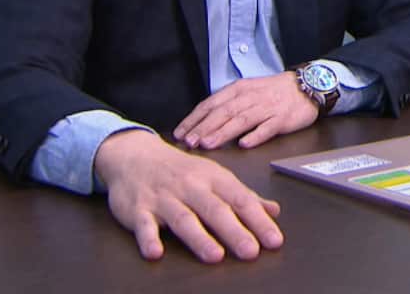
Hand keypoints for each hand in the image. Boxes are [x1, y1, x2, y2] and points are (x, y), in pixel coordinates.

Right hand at [93, 129, 282, 262]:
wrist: (135, 154)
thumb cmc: (181, 170)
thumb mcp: (215, 176)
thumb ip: (244, 196)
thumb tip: (274, 211)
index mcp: (213, 178)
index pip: (240, 200)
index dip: (258, 221)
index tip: (274, 240)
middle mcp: (191, 187)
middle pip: (214, 209)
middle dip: (234, 231)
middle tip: (251, 251)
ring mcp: (164, 198)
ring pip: (183, 218)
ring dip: (199, 237)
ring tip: (215, 255)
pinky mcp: (138, 209)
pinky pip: (143, 225)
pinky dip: (148, 238)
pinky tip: (155, 253)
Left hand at [173, 71, 318, 149]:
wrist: (305, 86)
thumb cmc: (272, 92)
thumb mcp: (246, 92)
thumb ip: (227, 105)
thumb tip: (203, 123)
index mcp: (238, 90)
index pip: (211, 104)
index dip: (194, 119)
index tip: (180, 133)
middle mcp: (249, 97)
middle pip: (223, 112)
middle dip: (204, 127)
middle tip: (189, 142)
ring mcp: (266, 108)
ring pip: (241, 120)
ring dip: (223, 132)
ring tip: (208, 144)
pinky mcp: (282, 119)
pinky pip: (267, 127)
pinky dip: (255, 136)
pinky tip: (244, 144)